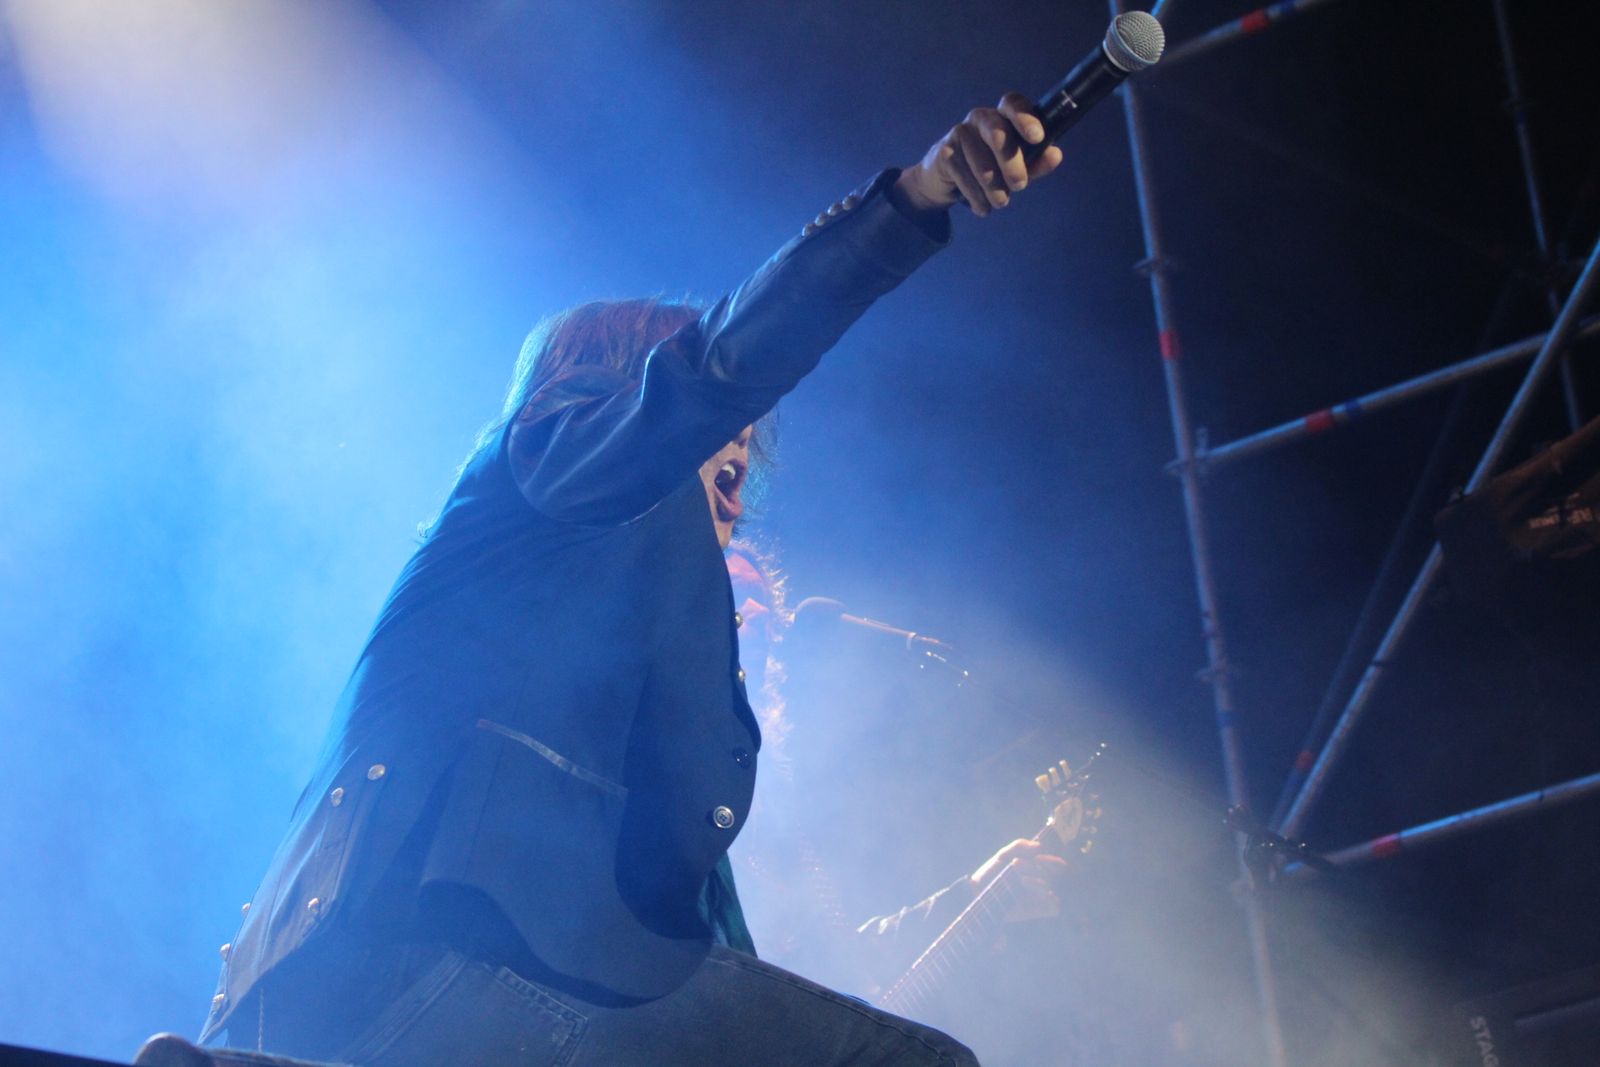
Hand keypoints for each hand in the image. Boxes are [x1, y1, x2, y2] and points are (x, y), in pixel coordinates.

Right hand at [894, 93, 1063, 217]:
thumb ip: (1037, 161)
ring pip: (982, 163)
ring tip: (1000, 202)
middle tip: (1020, 186)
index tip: (1037, 138)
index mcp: (1002, 115)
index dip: (1025, 118)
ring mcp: (960, 132)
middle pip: (998, 134)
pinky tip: (982, 207)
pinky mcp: (944, 152)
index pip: (1013, 103)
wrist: (946, 179)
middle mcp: (980, 117)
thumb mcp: (1017, 166)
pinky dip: (977, 197)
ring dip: (994, 189)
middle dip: (1012, 164)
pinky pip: (965, 178)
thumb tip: (1055, 155)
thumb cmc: (990, 167)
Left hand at [968, 838, 1068, 921]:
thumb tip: (1040, 845)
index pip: (1055, 864)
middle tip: (1016, 864)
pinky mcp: (1036, 910)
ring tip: (1021, 879)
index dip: (1051, 861)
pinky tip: (1044, 895)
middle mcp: (1039, 881)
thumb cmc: (991, 873)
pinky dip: (1053, 902)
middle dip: (1034, 867)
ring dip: (1037, 882)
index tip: (1037, 857)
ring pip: (1049, 887)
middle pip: (1049, 874)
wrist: (978, 893)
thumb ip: (1020, 845)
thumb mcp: (1003, 855)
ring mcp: (1038, 896)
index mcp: (1034, 868)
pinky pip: (1054, 908)